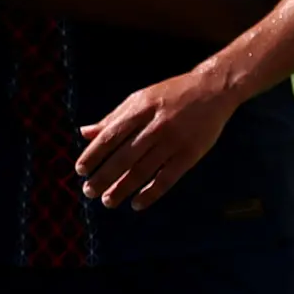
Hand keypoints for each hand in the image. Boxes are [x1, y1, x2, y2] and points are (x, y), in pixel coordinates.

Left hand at [76, 65, 244, 207]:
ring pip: (143, 170)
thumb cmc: (171, 94)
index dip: (94, 155)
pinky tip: (136, 203)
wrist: (213, 89)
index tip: (80, 170)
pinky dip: (151, 193)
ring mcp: (174, 141)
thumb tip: (84, 133)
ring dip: (122, 189)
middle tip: (89, 192)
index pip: (110, 136)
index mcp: (140, 109)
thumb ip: (113, 118)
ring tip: (108, 201)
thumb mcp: (140, 99)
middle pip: (124, 157)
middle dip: (104, 177)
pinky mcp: (190, 154)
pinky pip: (167, 178)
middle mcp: (156, 125)